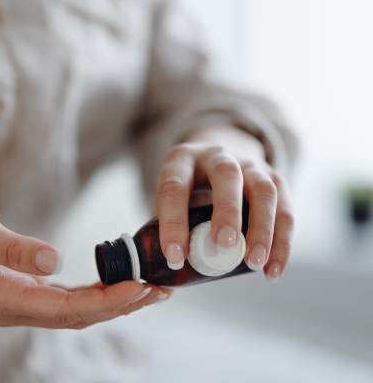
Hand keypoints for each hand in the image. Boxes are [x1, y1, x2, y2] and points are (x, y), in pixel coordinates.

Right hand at [0, 198, 169, 328]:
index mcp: (4, 298)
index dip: (107, 300)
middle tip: (161, 289)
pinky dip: (97, 295)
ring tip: (151, 289)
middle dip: (122, 305)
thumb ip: (10, 246)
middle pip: (79, 316)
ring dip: (115, 303)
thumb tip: (53, 260)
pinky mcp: (23, 294)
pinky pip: (67, 302)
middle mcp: (15, 309)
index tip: (140, 285)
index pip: (67, 308)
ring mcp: (19, 305)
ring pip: (76, 312)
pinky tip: (117, 285)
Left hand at [155, 125, 293, 281]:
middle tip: (225, 246)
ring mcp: (250, 164)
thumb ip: (158, 238)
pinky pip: (286, 208)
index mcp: (181, 160)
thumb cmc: (186, 190)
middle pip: (227, 175)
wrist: (215, 157)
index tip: (176, 258)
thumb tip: (161, 290)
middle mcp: (217, 156)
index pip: (174, 187)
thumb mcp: (166, 201)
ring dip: (263, 229)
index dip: (173, 221)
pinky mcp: (275, 179)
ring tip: (254, 264)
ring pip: (264, 190)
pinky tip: (273, 269)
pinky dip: (283, 241)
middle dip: (227, 211)